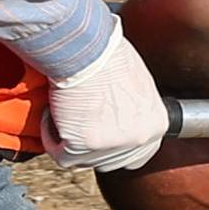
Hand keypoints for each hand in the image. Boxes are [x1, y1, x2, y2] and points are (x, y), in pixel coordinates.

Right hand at [42, 29, 168, 171]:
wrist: (86, 48)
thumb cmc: (108, 54)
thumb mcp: (137, 84)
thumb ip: (134, 108)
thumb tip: (121, 115)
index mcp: (156, 124)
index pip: (140, 154)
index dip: (118, 147)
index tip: (103, 136)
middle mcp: (139, 139)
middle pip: (111, 161)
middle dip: (93, 147)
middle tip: (79, 125)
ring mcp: (111, 146)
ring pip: (84, 160)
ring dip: (70, 141)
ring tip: (65, 113)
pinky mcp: (82, 146)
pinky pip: (61, 155)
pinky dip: (52, 138)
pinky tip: (52, 115)